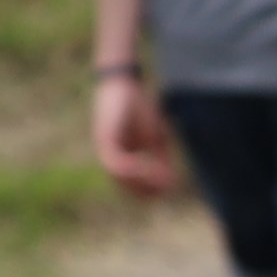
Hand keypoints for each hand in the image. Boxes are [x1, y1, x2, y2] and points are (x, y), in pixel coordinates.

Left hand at [91, 69, 179, 198]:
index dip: (152, 193)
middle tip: (165, 187)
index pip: (133, 189)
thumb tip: (171, 183)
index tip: (170, 188)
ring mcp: (106, 149)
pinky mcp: (105, 138)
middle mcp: (111, 157)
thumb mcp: (156, 138)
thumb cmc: (141, 108)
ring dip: (143, 181)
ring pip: (120, 179)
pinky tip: (150, 165)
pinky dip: (134, 169)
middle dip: (148, 191)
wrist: (124, 83)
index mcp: (123, 160)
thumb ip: (160, 160)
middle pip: (125, 189)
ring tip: (161, 177)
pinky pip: (117, 163)